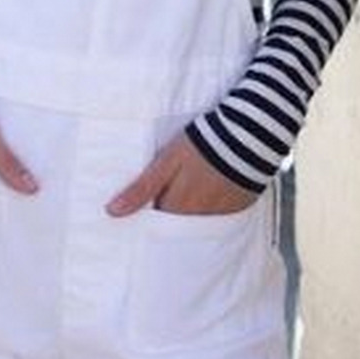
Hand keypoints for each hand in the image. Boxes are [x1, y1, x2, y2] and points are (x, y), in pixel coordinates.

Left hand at [105, 133, 257, 217]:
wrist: (247, 134)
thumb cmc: (202, 144)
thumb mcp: (166, 162)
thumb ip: (141, 189)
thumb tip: (112, 212)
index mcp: (179, 207)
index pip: (158, 223)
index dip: (151, 213)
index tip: (148, 206)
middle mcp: (200, 217)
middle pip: (179, 224)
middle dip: (171, 215)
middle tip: (170, 195)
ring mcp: (222, 213)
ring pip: (200, 220)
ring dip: (194, 211)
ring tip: (194, 188)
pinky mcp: (240, 207)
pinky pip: (222, 216)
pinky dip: (215, 208)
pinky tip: (214, 190)